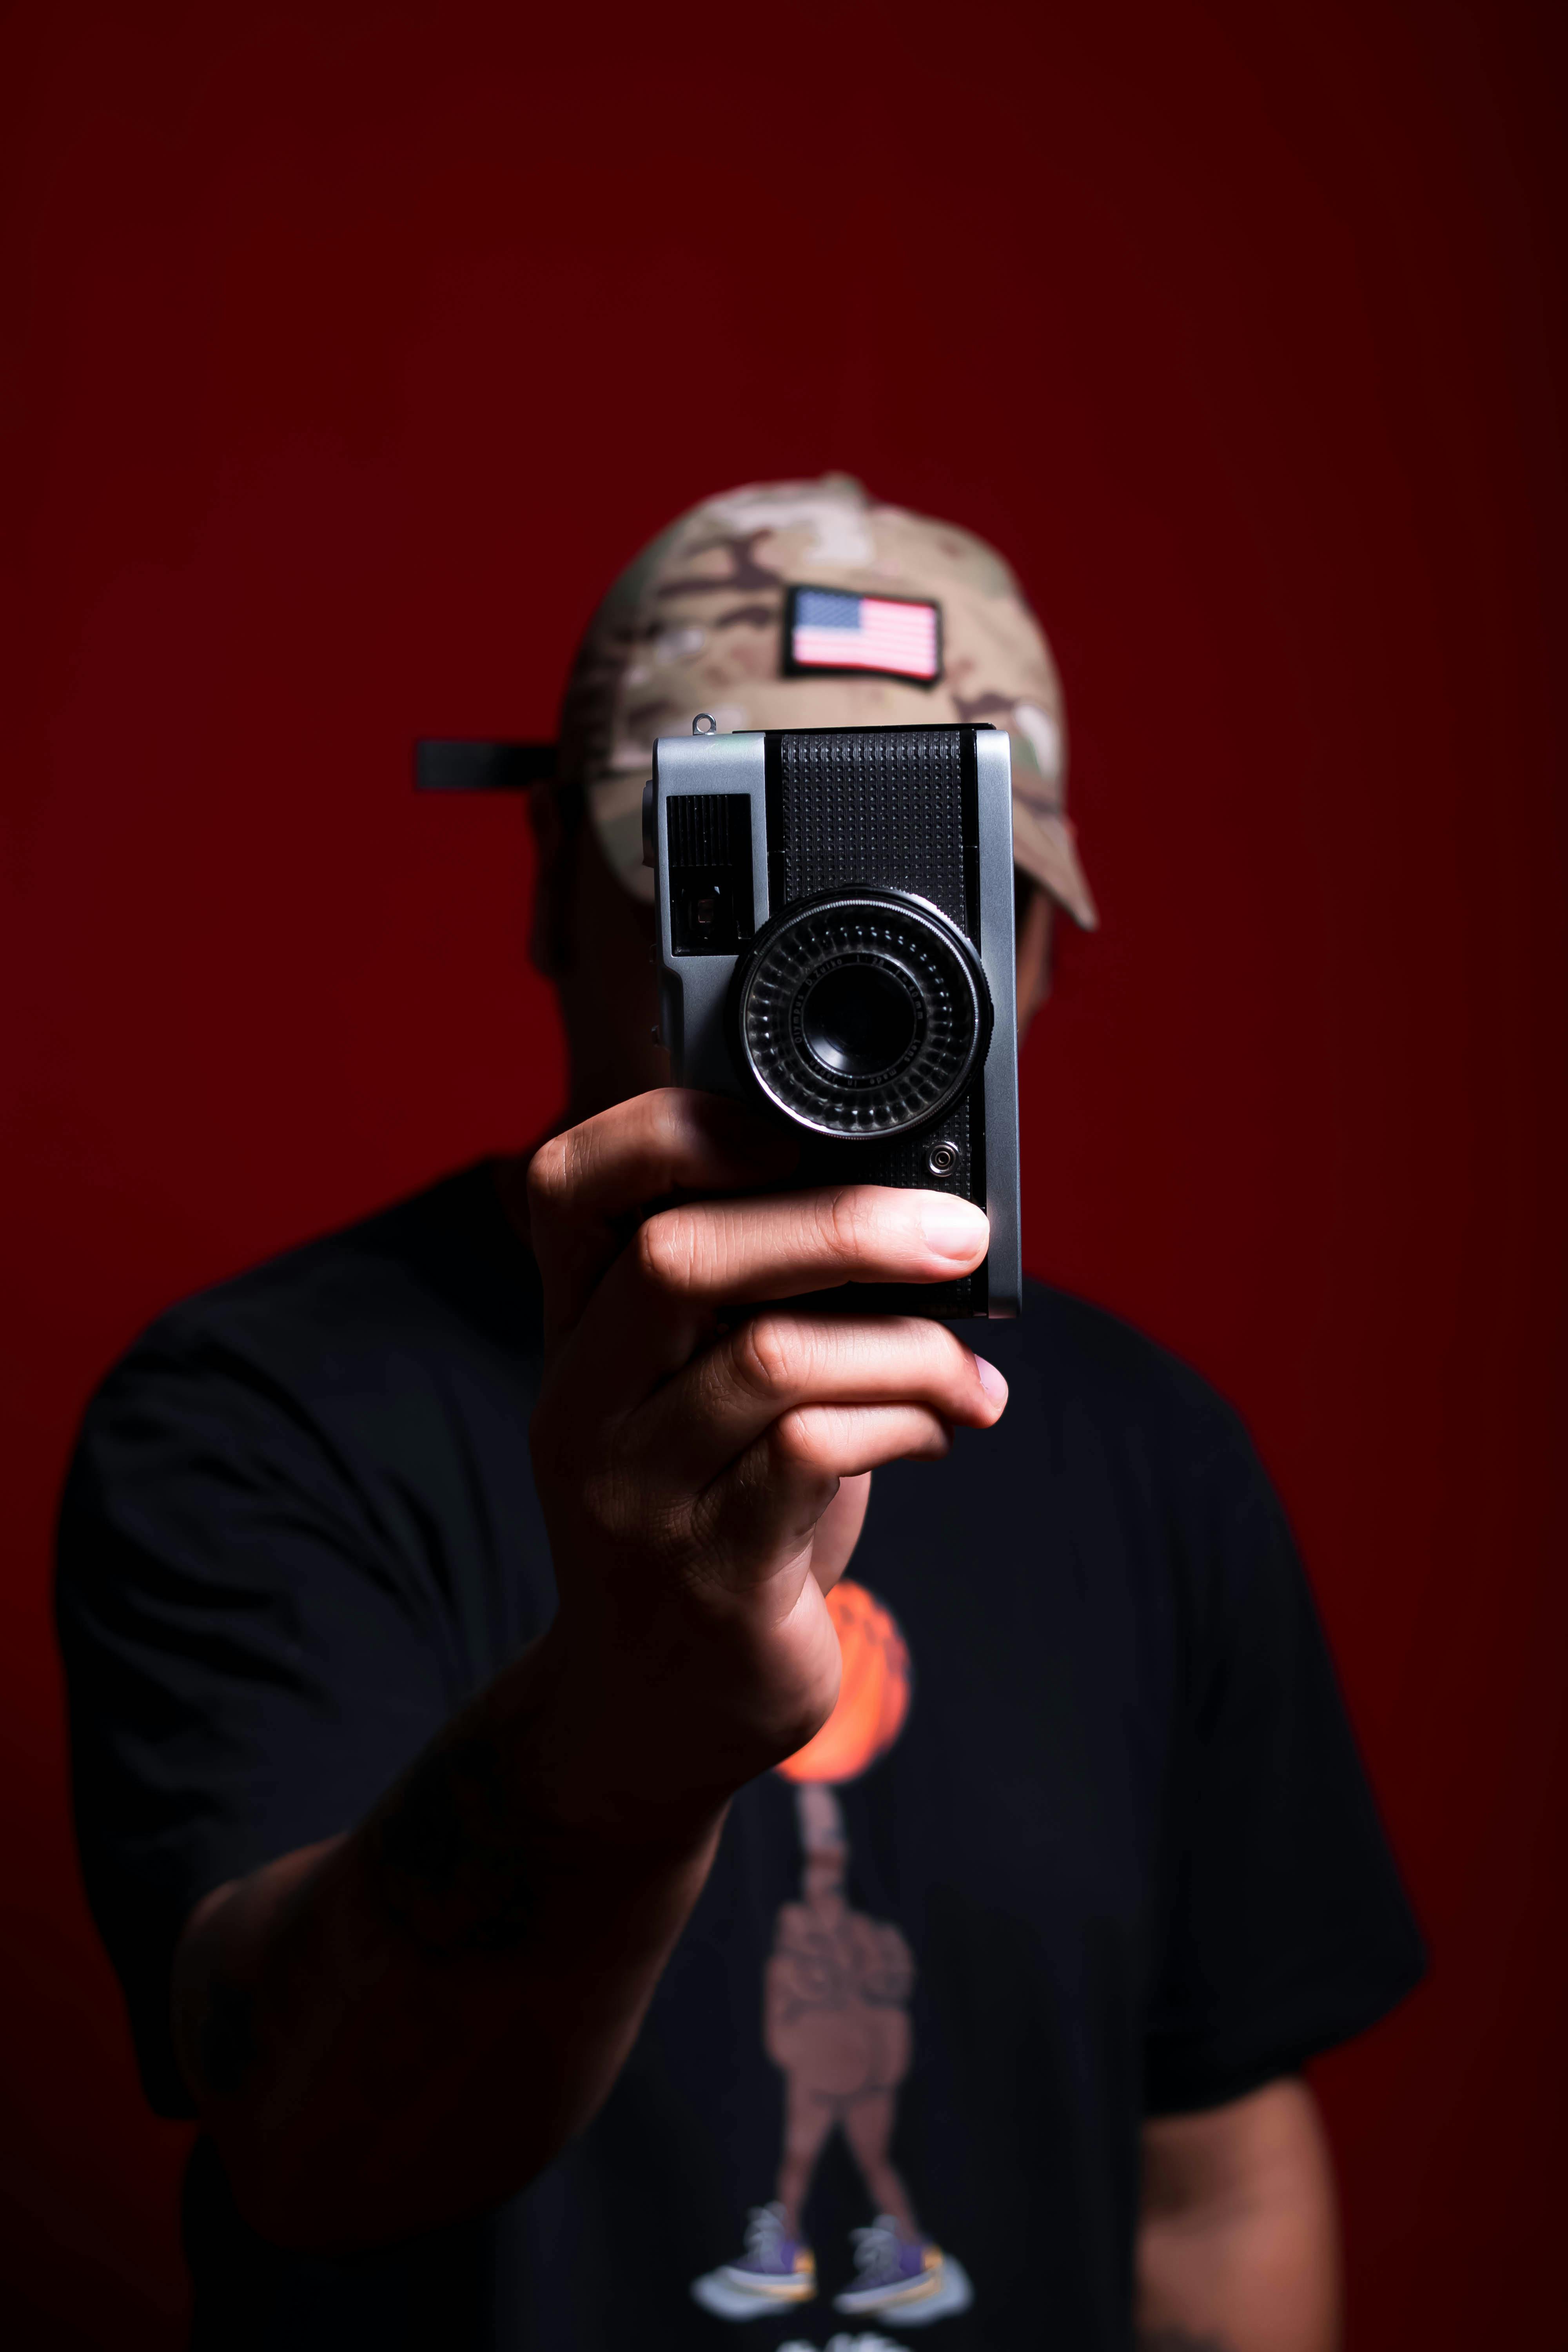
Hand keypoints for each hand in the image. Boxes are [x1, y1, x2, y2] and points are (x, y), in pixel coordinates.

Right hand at [524, 1088, 1006, 1827]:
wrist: (652, 1712)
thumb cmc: (710, 1513)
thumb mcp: (704, 1394)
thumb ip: (761, 1298)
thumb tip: (911, 1198)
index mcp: (576, 1332)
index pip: (564, 1186)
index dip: (668, 1129)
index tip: (794, 1126)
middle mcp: (581, 1403)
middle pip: (677, 1257)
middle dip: (839, 1224)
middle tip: (958, 1231)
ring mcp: (633, 1495)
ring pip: (769, 1361)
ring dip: (907, 1347)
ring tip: (972, 1371)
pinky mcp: (706, 1576)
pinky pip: (810, 1457)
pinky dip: (906, 1419)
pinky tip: (951, 1425)